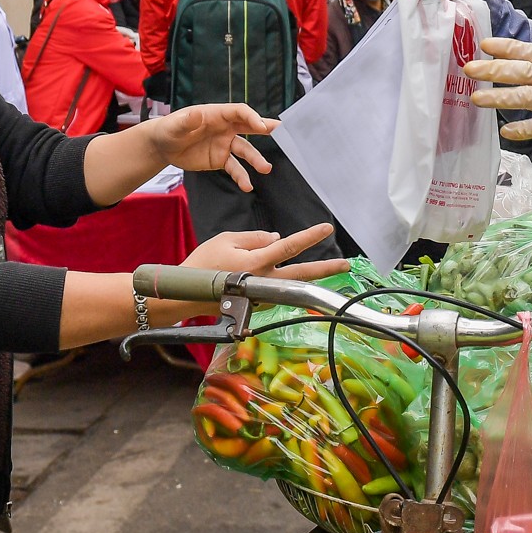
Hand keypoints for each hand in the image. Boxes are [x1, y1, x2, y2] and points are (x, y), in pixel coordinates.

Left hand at [145, 104, 276, 189]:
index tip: (261, 126)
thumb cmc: (169, 129)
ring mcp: (224, 144)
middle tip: (282, 131)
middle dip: (265, 128)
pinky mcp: (220, 160)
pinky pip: (234, 168)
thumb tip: (196, 115)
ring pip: (245, 151)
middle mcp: (225, 128)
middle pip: (249, 126)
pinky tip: (247, 186)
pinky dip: (241, 177)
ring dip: (256, 159)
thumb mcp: (175, 124)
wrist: (163, 147)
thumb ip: (186, 121)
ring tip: (265, 168)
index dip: (251, 117)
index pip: (239, 112)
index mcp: (217, 115)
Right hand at [184, 225, 346, 284]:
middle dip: (325, 269)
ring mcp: (261, 296)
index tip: (327, 228)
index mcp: (257, 262)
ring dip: (307, 276)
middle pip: (301, 274)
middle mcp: (263, 281)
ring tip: (328, 268)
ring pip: (289, 283)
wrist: (185, 294)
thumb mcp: (227, 239)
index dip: (310, 236)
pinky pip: (273, 287)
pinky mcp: (256, 304)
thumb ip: (255, 238)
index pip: (289, 246)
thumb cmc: (202, 262)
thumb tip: (276, 238)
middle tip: (346, 264)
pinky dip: (279, 279)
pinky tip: (277, 274)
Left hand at [464, 37, 531, 146]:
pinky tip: (505, 133)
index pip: (531, 51)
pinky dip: (520, 130)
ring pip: (524, 96)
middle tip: (467, 68)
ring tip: (475, 99)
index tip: (485, 43)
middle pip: (521, 70)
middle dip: (492, 68)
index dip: (506, 47)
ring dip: (497, 97)